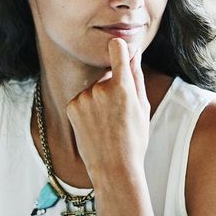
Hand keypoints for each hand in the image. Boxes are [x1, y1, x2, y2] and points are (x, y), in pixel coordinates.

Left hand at [66, 38, 149, 182]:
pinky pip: (82, 99)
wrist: (113, 168)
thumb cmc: (134, 139)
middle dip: (113, 86)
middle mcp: (100, 88)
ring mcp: (84, 97)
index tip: (120, 48)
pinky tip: (96, 125)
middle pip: (107, 75)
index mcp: (122, 87)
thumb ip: (136, 76)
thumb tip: (134, 52)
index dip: (119, 47)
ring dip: (100, 99)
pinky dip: (88, 108)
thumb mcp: (142, 107)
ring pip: (94, 88)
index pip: (117, 49)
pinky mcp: (72, 106)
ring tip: (108, 123)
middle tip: (120, 113)